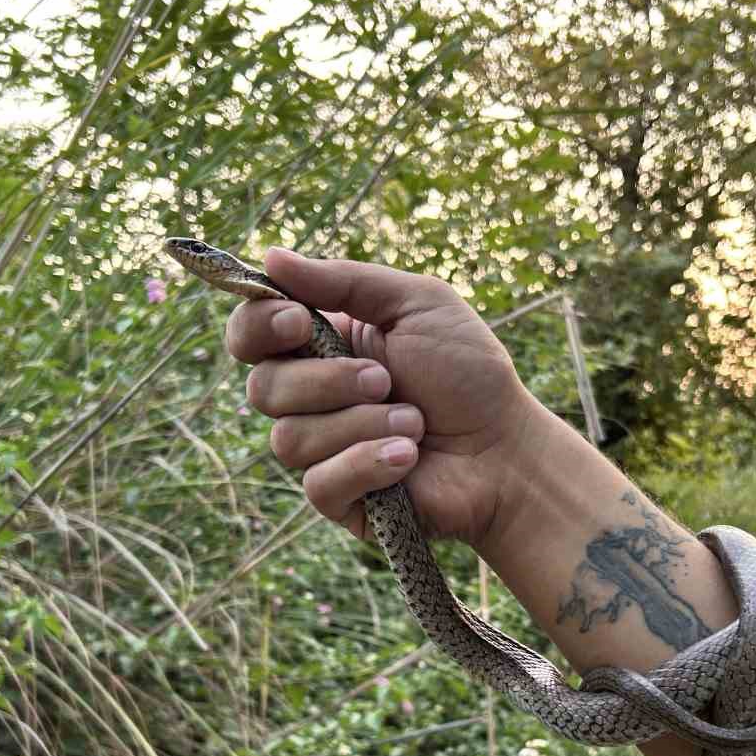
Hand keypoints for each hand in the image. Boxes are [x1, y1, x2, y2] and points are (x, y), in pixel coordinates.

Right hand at [223, 248, 538, 546]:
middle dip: (327, 382)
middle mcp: (309, 399)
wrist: (506, 449)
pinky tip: (408, 456)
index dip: (258, 328)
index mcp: (319, 346)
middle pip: (261, 390)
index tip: (298, 322)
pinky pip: (319, 482)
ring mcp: (320, 451)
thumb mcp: (416, 304)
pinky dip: (368, 463)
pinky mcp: (338, 498)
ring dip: (361, 424)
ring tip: (415, 423)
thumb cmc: (469, 373)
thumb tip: (270, 256)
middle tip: (385, 379)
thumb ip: (344, 280)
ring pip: (289, 439)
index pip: (249, 335)